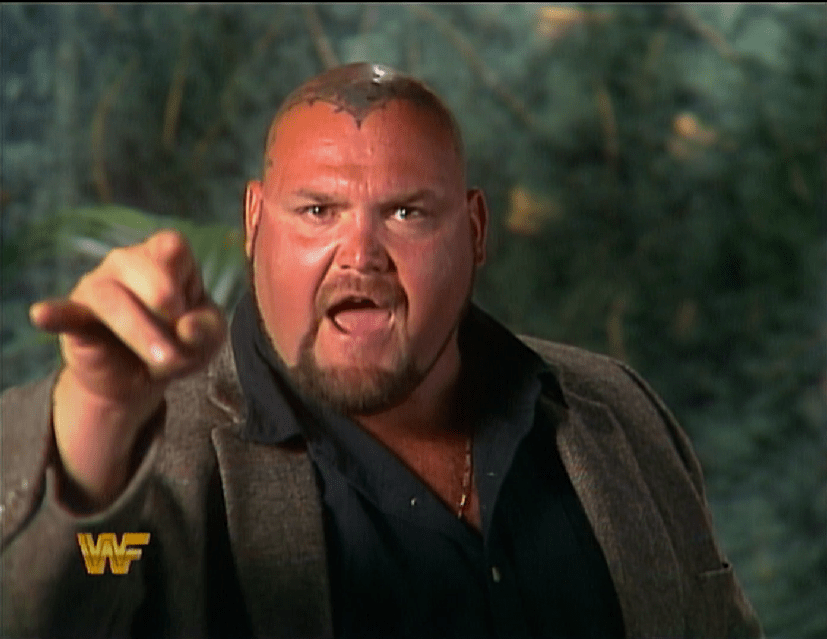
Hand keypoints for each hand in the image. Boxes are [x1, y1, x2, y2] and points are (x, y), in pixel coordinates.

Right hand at [29, 229, 226, 506]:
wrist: (141, 379)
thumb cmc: (180, 342)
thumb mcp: (208, 339)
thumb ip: (208, 329)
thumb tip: (188, 327)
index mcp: (165, 257)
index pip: (172, 246)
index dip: (185, 279)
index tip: (188, 312)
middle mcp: (127, 262)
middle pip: (143, 268)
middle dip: (167, 308)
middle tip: (182, 340)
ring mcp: (97, 287)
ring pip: (114, 299)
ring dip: (142, 332)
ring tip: (164, 361)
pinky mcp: (76, 318)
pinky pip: (65, 313)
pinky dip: (55, 314)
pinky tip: (41, 315)